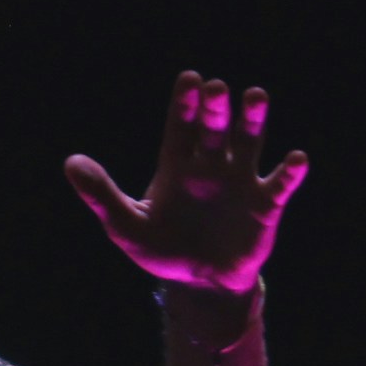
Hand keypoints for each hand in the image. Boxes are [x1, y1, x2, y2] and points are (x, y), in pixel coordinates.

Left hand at [64, 71, 309, 296]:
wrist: (201, 285)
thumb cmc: (163, 251)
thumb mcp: (127, 226)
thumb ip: (102, 195)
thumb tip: (71, 163)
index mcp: (177, 164)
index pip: (182, 124)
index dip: (185, 103)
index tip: (190, 80)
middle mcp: (211, 164)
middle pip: (215, 127)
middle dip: (216, 107)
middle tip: (217, 90)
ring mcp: (240, 181)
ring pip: (249, 141)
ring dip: (253, 120)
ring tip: (255, 96)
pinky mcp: (265, 204)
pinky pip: (279, 183)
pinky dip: (289, 171)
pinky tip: (295, 159)